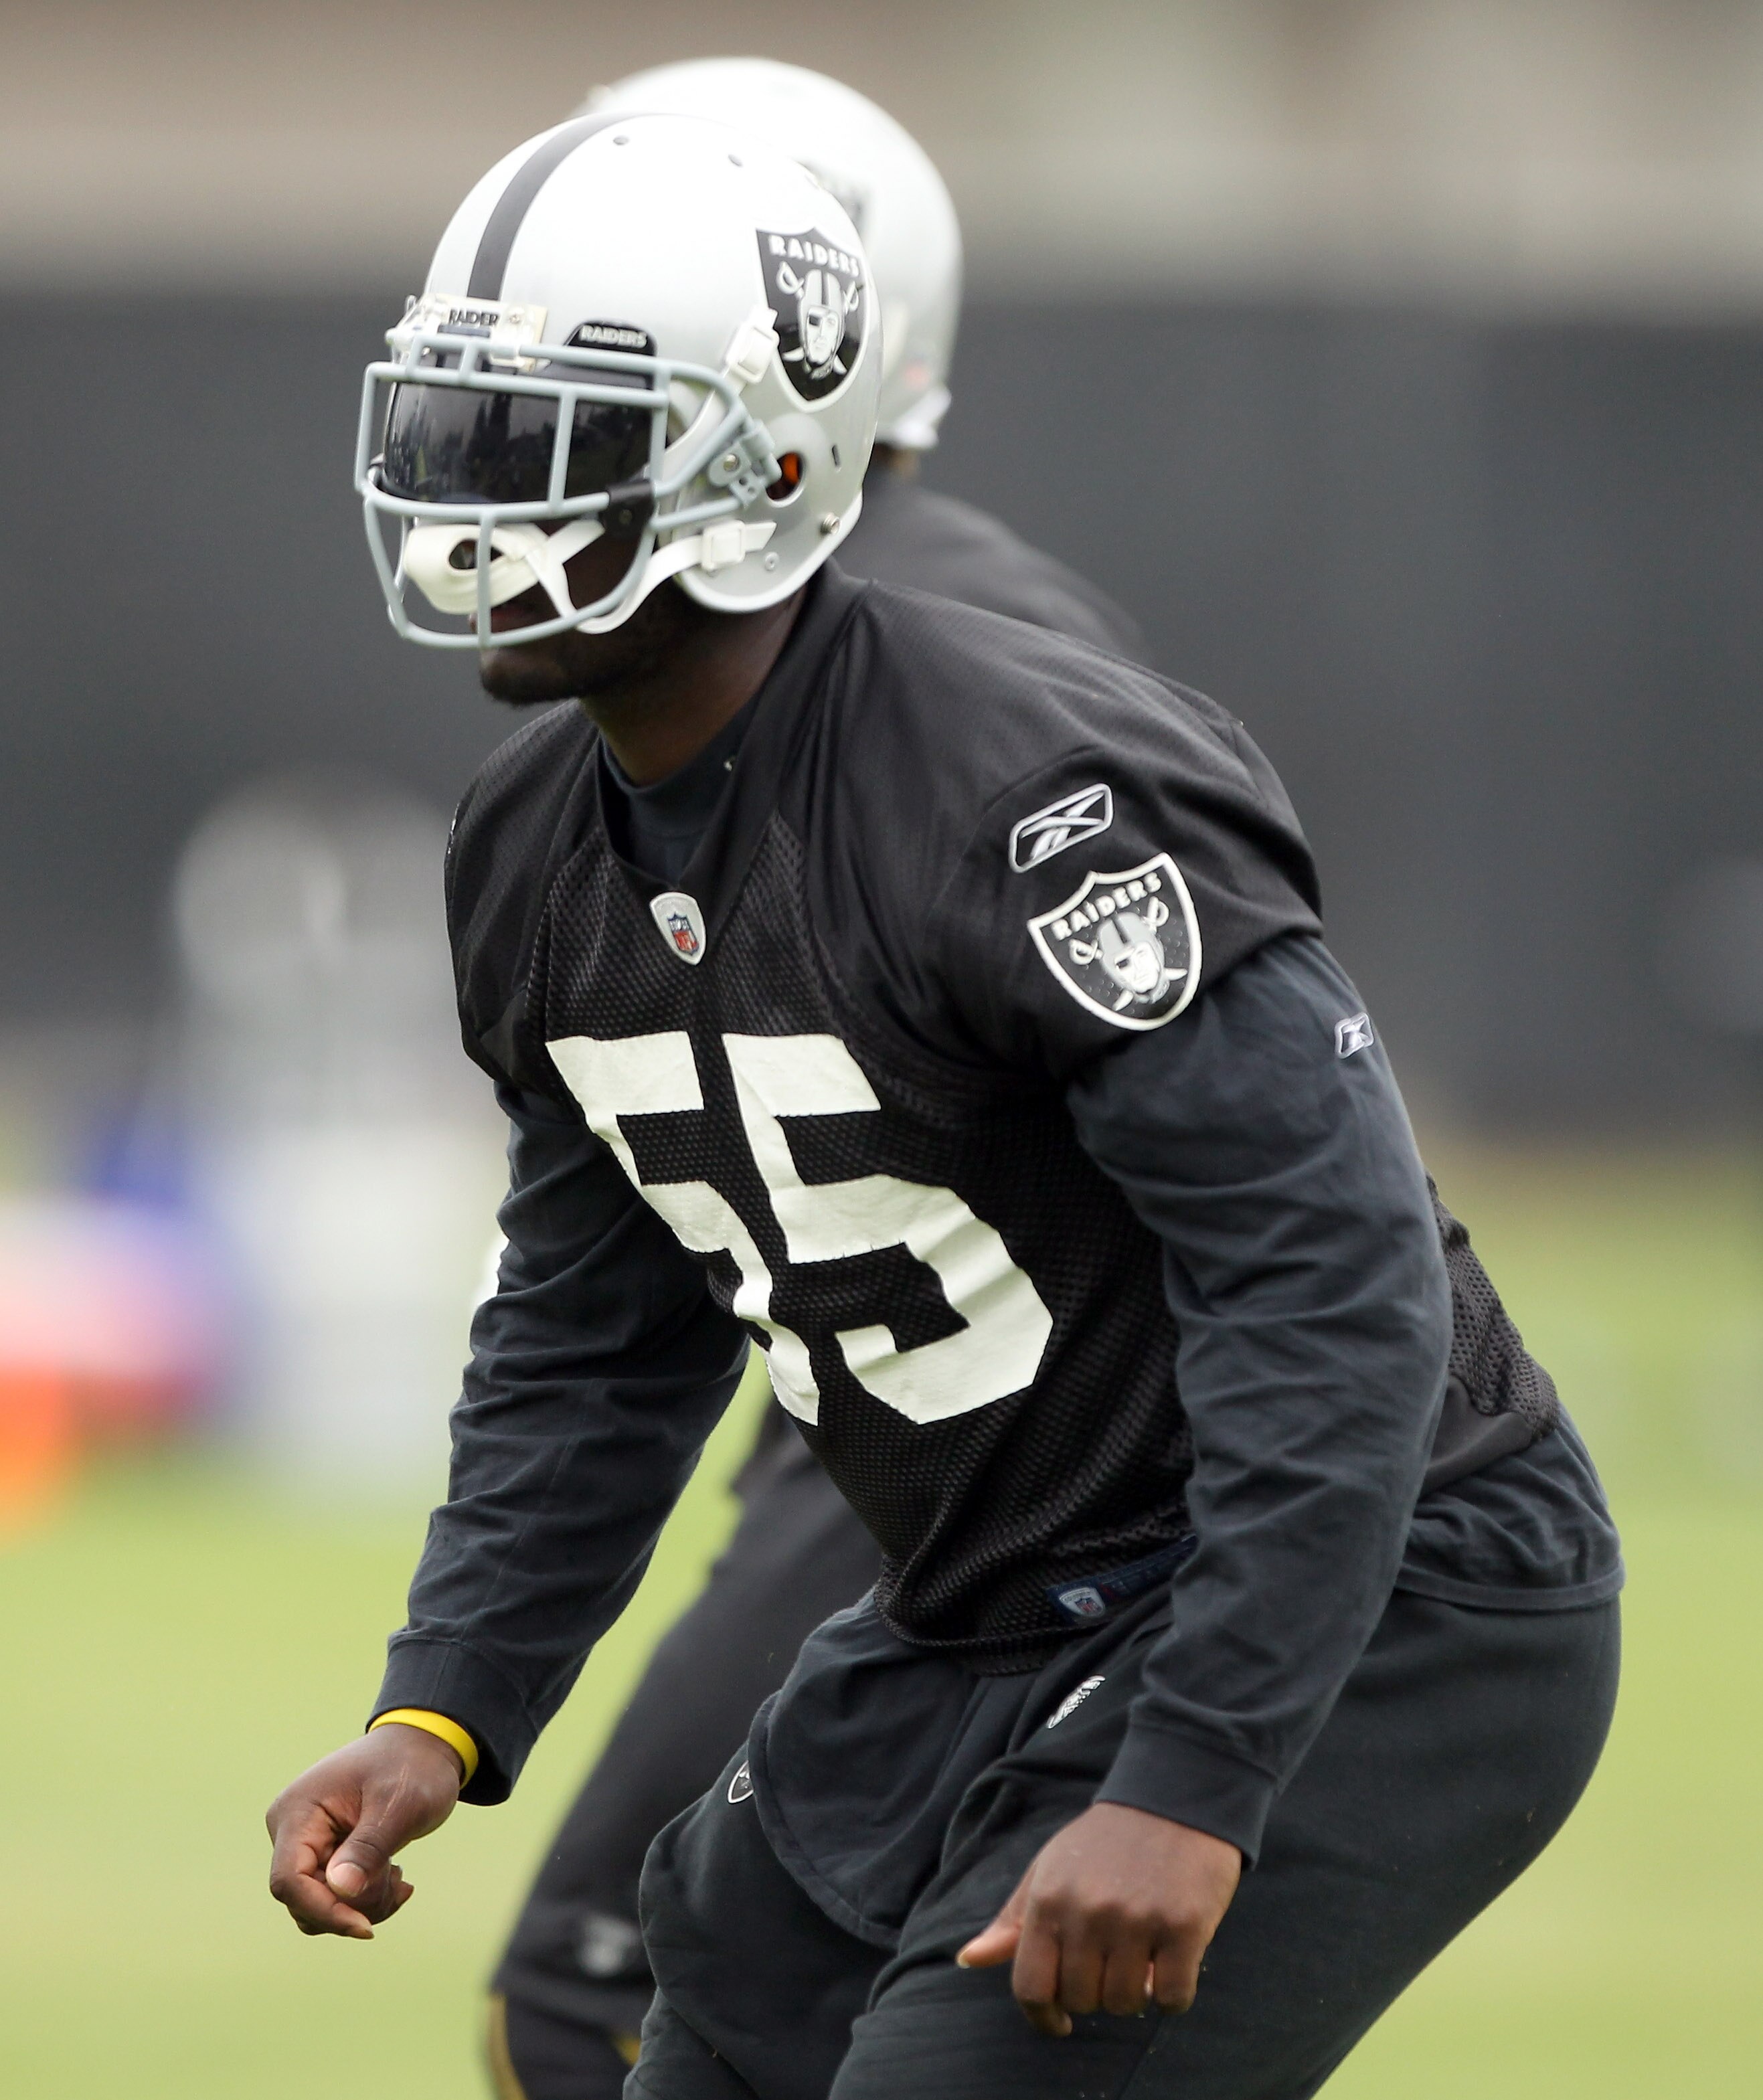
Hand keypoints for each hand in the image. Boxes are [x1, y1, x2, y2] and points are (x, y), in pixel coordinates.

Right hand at [265, 1725, 463, 1938]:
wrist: (424, 1747)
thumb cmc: (413, 1767)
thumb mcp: (401, 1803)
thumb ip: (370, 1846)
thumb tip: (339, 1889)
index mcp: (298, 1810)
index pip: (289, 1880)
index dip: (324, 1911)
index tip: (367, 1928)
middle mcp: (291, 1829)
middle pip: (305, 1900)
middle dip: (353, 1906)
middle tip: (399, 1881)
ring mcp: (305, 1843)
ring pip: (320, 1906)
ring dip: (363, 1905)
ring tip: (399, 1876)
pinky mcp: (323, 1854)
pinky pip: (333, 1897)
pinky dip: (365, 1899)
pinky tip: (395, 1878)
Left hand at [957, 1803, 1240, 2035]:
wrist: (1171, 1799)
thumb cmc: (1105, 1842)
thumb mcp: (1049, 1870)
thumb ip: (1012, 1920)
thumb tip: (967, 1959)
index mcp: (1048, 1900)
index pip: (1031, 1987)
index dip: (1043, 2017)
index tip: (1059, 2023)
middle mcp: (1088, 1912)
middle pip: (1082, 2001)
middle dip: (1096, 1994)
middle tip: (1110, 1964)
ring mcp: (1137, 1920)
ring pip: (1126, 2004)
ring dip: (1134, 1994)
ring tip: (1140, 1958)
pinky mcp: (1184, 1926)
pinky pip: (1172, 1998)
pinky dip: (1172, 1996)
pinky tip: (1172, 1966)